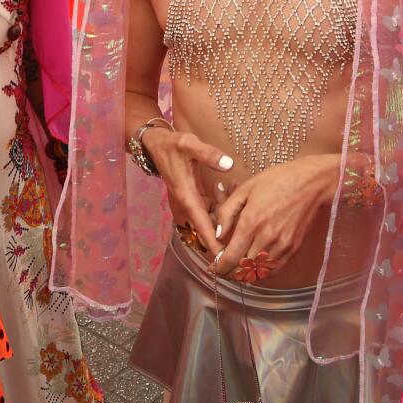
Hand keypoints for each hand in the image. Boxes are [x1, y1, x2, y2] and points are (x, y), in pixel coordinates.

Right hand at [143, 127, 232, 257]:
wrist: (156, 145)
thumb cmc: (172, 145)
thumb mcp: (188, 144)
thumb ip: (208, 154)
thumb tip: (228, 164)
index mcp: (186, 197)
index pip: (203, 226)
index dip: (215, 244)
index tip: (226, 259)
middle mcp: (187, 205)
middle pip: (208, 230)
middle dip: (224, 238)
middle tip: (245, 242)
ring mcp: (190, 203)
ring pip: (210, 221)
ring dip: (225, 221)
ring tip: (244, 212)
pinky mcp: (193, 199)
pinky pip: (210, 211)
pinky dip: (222, 208)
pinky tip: (233, 191)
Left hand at [211, 154, 339, 279]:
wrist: (311, 183)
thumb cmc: (277, 181)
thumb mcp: (245, 189)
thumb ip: (227, 212)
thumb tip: (218, 235)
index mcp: (251, 222)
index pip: (230, 258)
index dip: (219, 267)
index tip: (214, 267)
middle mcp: (266, 238)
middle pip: (243, 269)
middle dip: (230, 272)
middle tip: (223, 268)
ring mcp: (282, 245)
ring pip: (258, 273)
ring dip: (246, 274)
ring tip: (238, 267)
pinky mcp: (293, 249)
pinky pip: (274, 270)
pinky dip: (263, 273)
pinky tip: (256, 265)